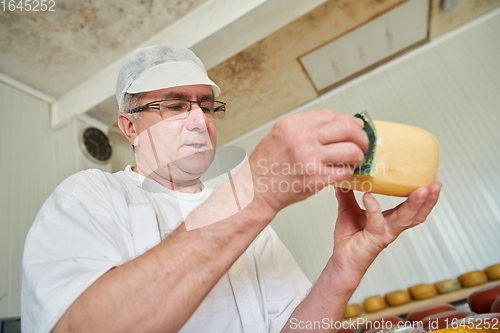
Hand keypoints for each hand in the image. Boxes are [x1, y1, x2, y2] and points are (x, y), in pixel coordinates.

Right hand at [248, 110, 368, 214]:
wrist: (255, 190)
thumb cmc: (266, 166)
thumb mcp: (280, 136)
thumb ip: (305, 127)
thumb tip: (335, 123)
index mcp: (291, 124)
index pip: (330, 115)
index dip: (348, 121)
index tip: (354, 126)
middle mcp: (300, 138)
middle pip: (346, 129)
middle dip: (361, 136)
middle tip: (363, 143)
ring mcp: (309, 158)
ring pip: (351, 150)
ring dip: (359, 155)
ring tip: (356, 159)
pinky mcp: (315, 178)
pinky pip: (344, 171)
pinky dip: (349, 172)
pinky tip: (345, 172)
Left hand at [331, 182, 441, 273]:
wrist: (341, 261)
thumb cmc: (348, 238)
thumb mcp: (348, 209)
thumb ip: (347, 193)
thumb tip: (345, 176)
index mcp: (390, 220)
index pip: (412, 208)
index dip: (424, 196)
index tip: (430, 180)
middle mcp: (391, 227)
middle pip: (416, 214)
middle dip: (428, 200)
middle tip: (435, 185)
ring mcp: (384, 234)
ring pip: (404, 219)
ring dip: (414, 205)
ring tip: (421, 191)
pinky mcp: (373, 239)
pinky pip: (375, 222)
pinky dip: (373, 208)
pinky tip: (369, 197)